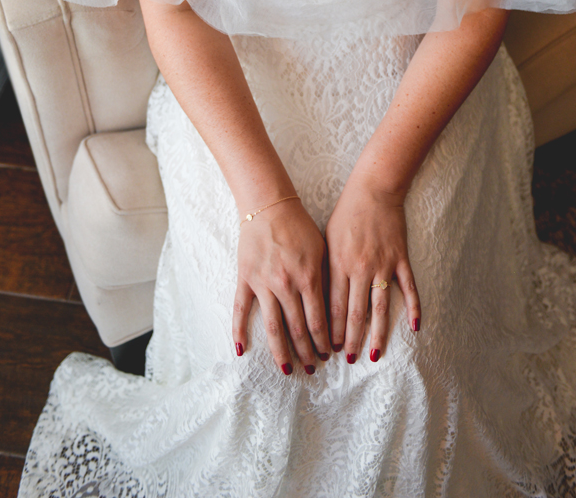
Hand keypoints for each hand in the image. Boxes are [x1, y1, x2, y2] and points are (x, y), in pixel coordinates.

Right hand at [233, 199, 331, 374]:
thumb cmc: (299, 226)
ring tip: (287, 370)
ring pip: (273, 327)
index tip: (329, 354)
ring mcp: (263, 284)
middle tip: (313, 367)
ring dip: (281, 352)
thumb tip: (337, 309)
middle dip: (307, 352)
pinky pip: (240, 310)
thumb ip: (327, 279)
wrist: (269, 205)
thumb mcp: (322, 249)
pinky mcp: (245, 279)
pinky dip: (239, 331)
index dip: (324, 341)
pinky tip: (241, 350)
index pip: (319, 320)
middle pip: (298, 329)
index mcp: (309, 277)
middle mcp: (286, 285)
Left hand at [325, 174, 420, 363]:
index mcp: (339, 263)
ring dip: (376, 333)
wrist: (374, 190)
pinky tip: (415, 328)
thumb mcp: (327, 240)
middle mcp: (361, 268)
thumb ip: (325, 269)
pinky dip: (413, 308)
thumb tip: (318, 300)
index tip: (329, 348)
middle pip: (355, 312)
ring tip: (372, 354)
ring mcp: (383, 264)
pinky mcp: (401, 259)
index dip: (331, 330)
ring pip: (380, 307)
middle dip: (350, 339)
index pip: (334, 306)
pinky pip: (409, 288)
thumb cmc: (346, 214)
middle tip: (348, 359)